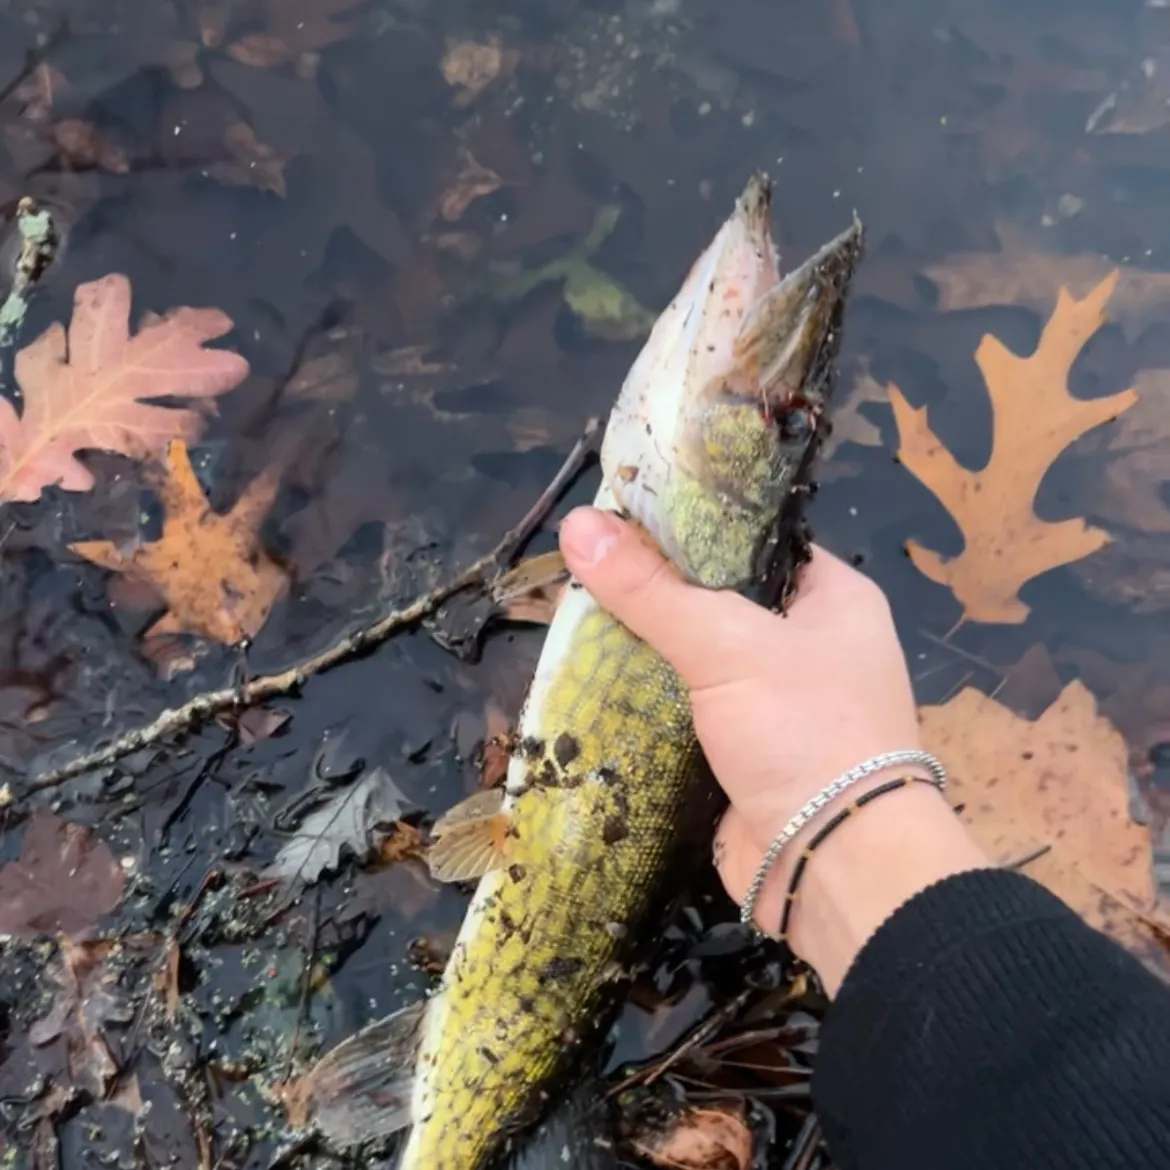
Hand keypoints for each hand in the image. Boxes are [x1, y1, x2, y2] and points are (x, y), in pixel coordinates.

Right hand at [559, 506, 988, 989]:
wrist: (833, 868)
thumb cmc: (803, 731)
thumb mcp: (727, 644)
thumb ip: (651, 589)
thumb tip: (577, 525)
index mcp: (833, 598)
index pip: (753, 540)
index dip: (690, 526)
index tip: (620, 516)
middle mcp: (809, 645)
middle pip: (717, 600)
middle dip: (654, 592)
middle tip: (582, 570)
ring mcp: (775, 705)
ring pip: (696, 660)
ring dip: (643, 651)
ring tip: (572, 618)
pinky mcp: (742, 755)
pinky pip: (685, 714)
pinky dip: (645, 704)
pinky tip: (590, 682)